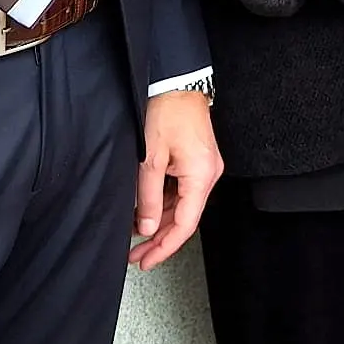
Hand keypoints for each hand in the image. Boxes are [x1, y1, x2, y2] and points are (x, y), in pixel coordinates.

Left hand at [130, 89, 223, 270]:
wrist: (178, 83)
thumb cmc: (168, 113)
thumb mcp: (150, 159)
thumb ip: (147, 197)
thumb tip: (145, 227)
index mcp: (201, 176)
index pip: (185, 224)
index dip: (165, 247)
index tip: (147, 260)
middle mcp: (208, 174)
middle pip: (184, 218)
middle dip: (159, 238)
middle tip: (137, 256)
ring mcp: (204, 167)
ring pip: (182, 206)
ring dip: (159, 222)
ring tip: (135, 236)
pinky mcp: (197, 161)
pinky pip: (182, 191)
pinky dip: (164, 204)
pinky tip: (146, 212)